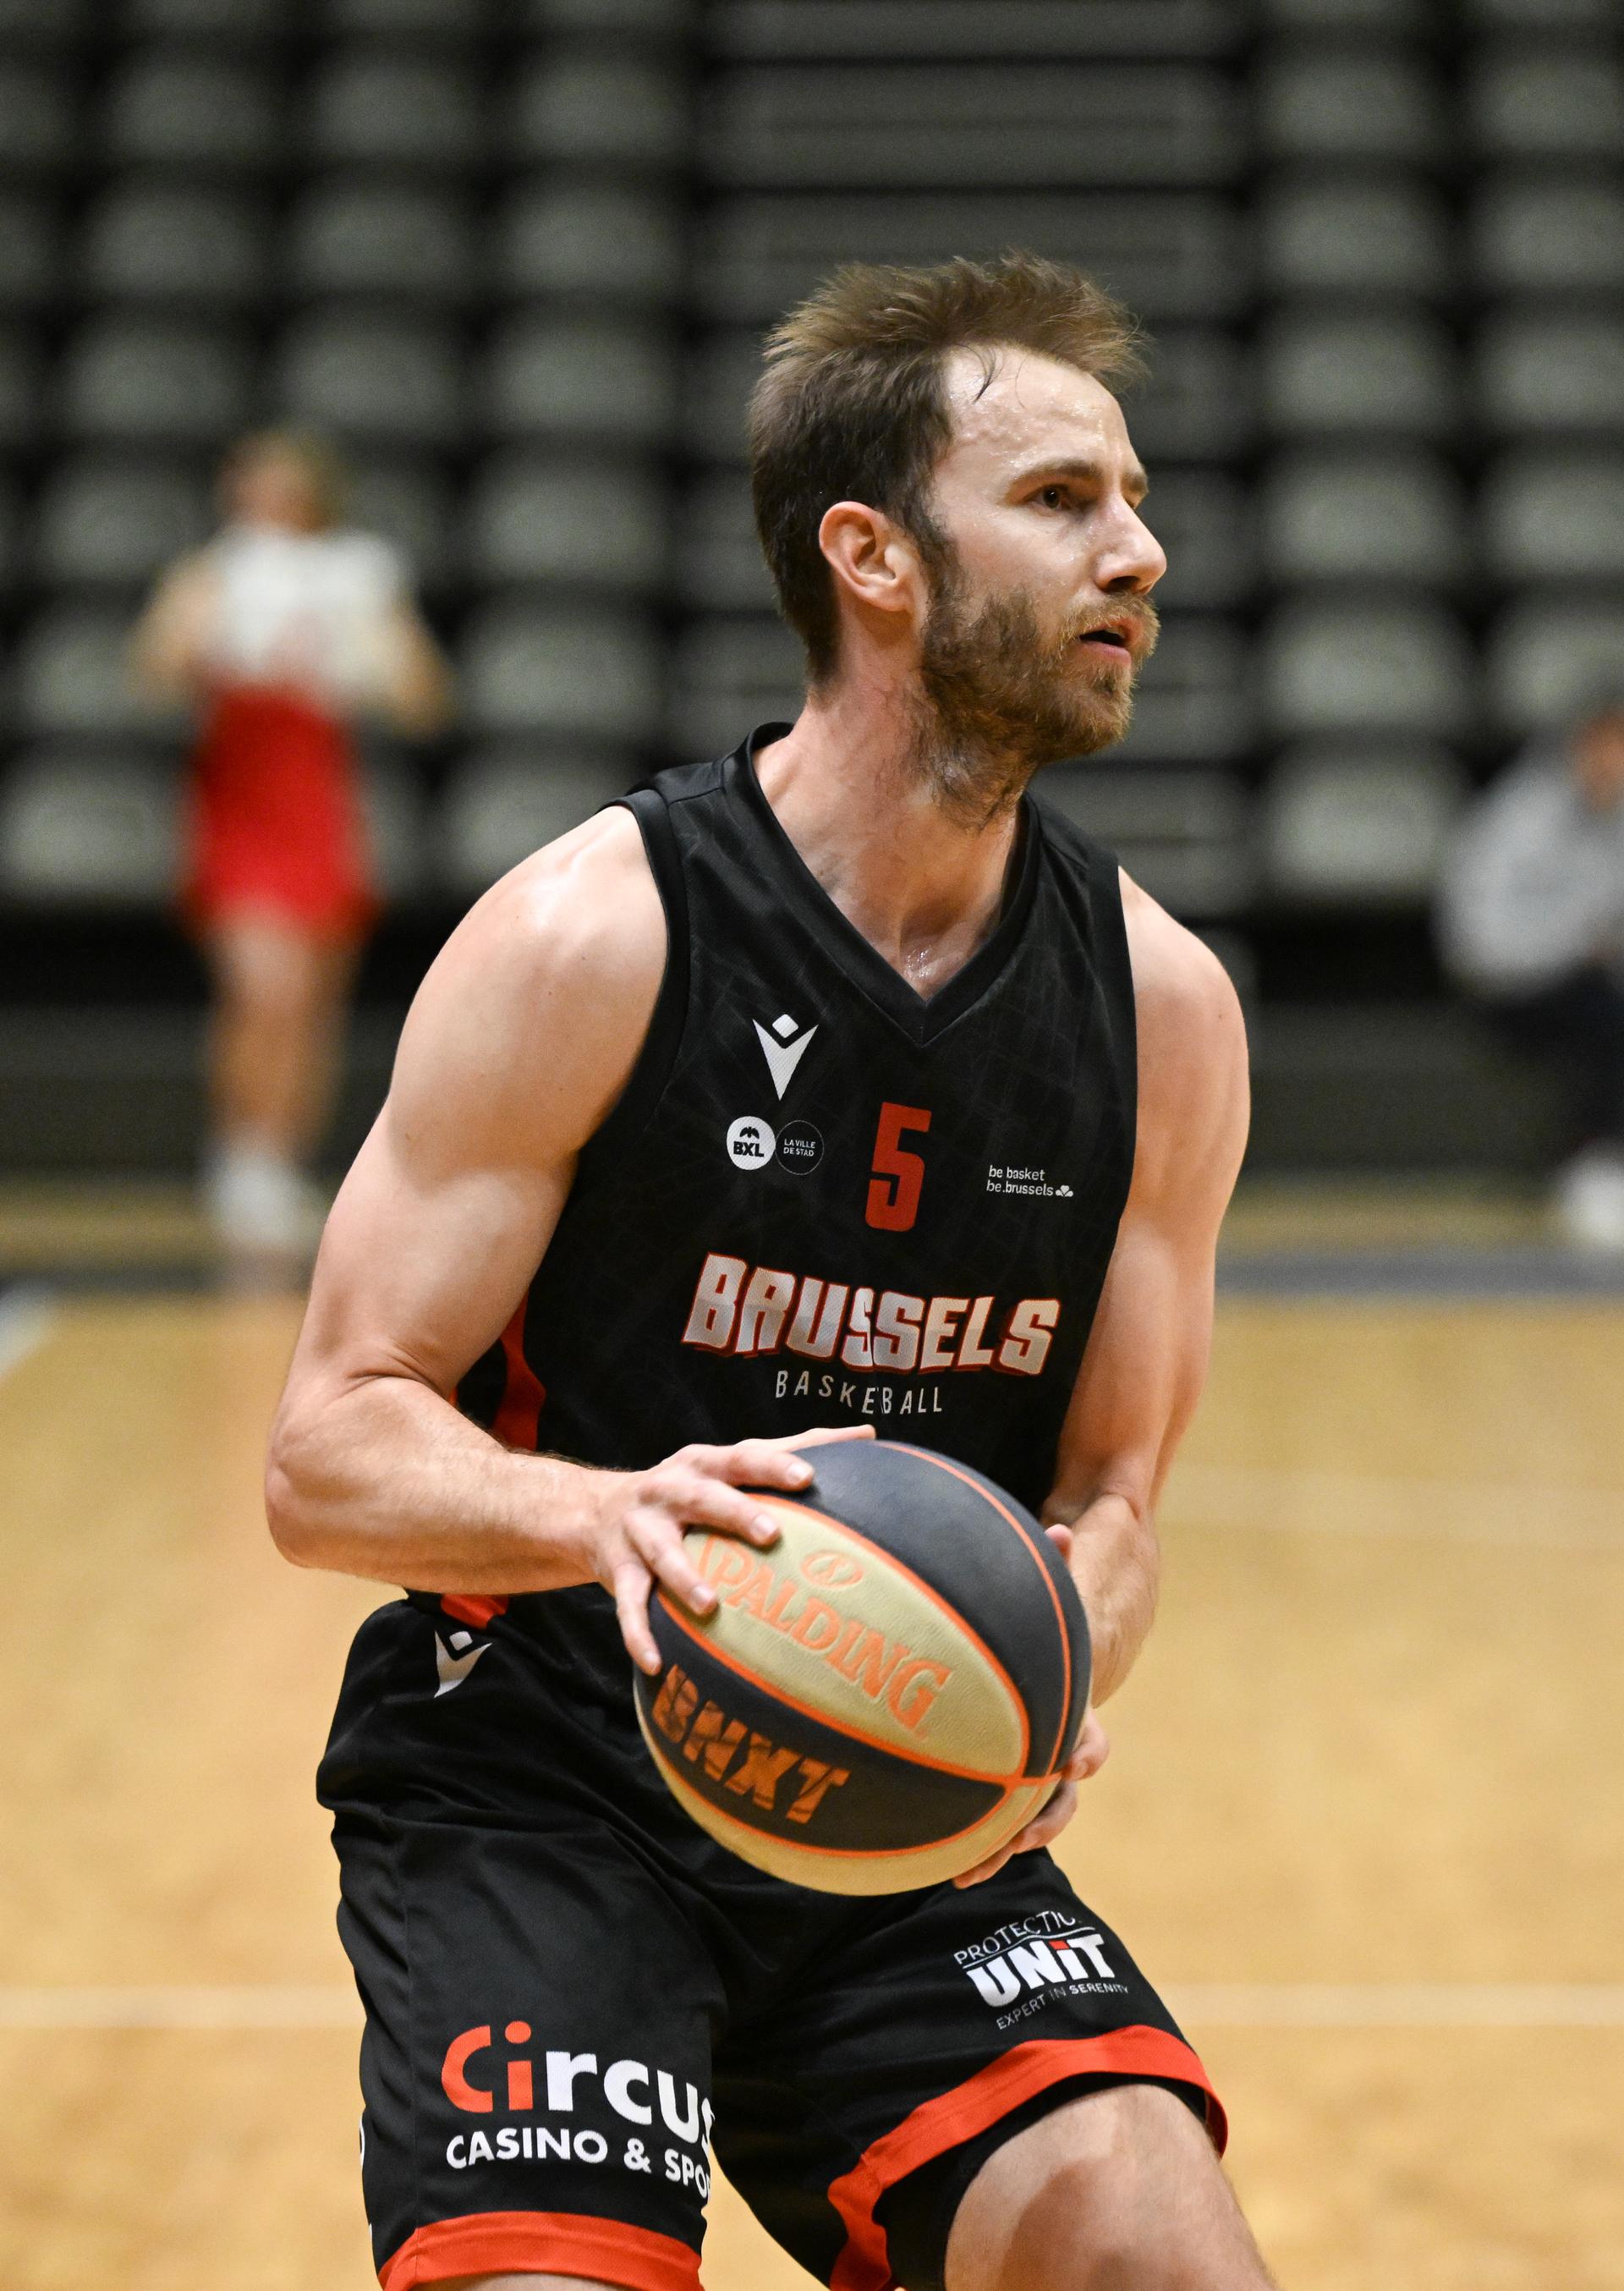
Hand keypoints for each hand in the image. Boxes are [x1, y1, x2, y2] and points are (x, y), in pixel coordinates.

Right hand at [594, 1426, 874, 1673]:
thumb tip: (868, 1435)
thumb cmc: (687, 1489)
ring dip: (685, 1578)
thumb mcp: (728, 1464)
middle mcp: (668, 1491)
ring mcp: (640, 1532)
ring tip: (712, 1605)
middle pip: (702, 1498)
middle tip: (772, 1534)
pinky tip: (656, 1664)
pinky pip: (628, 1605)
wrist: (592, 1513)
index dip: (773, 1466)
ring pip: (662, 1555)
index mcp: (702, 1464)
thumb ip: (793, 1449)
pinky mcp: (619, 1571)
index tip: (808, 1476)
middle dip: (734, 1512)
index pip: (742, 1458)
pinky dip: (639, 1635)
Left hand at [952, 1519, 1108, 1887]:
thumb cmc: (1033, 1629)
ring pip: (1027, 1825)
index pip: (1089, 1741)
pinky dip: (972, 1846)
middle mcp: (1054, 1753)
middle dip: (1042, 1820)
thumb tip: (1061, 1527)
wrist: (1033, 1667)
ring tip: (968, 1870)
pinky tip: (942, 1864)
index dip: (1085, 1752)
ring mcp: (1027, 1777)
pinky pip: (990, 1826)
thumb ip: (1053, 1570)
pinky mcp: (996, 1789)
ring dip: (1002, 1848)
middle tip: (1018, 1835)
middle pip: (1061, 1800)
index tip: (1073, 1760)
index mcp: (1067, 1713)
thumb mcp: (1047, 1606)